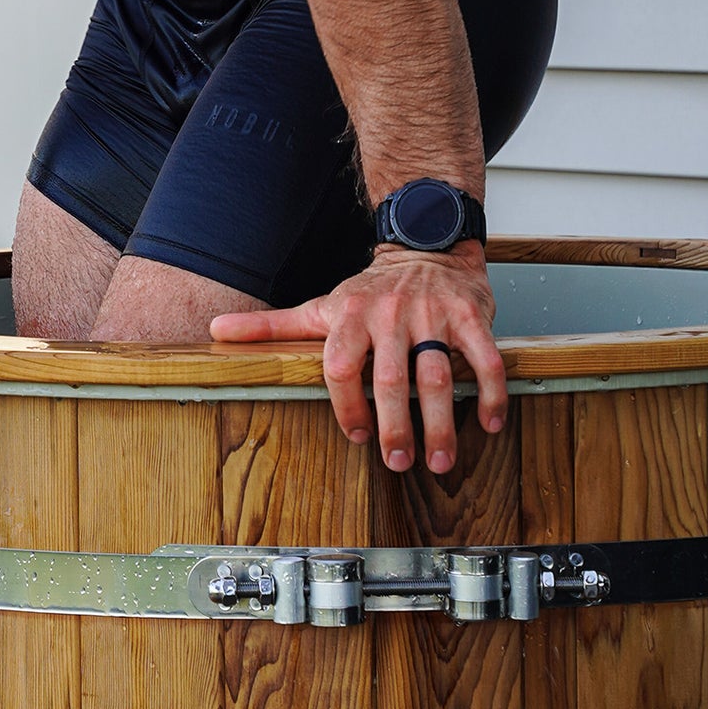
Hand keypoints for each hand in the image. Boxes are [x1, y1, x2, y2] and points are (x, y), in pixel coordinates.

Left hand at [209, 244, 503, 472]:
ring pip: (437, 374)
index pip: (340, 366)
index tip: (356, 436)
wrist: (426, 247)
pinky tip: (491, 424)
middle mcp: (390, 315)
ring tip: (439, 459)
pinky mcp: (470, 316)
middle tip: (398, 461)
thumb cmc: (370, 292)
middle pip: (390, 378)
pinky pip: (485, 359)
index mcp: (350, 316)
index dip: (345, 404)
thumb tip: (216, 329)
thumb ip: (272, 326)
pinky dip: (491, 392)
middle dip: (395, 424)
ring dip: (441, 422)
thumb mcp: (320, 306)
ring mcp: (432, 316)